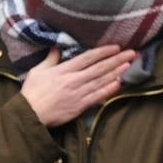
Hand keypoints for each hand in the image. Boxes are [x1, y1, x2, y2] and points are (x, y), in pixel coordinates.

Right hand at [20, 45, 136, 126]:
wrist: (30, 115)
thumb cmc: (32, 93)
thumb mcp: (38, 71)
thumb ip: (50, 59)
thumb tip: (57, 47)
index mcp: (64, 70)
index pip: (88, 58)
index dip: (103, 52)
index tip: (116, 47)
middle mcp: (74, 80)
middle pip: (99, 68)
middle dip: (116, 60)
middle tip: (132, 53)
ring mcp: (78, 93)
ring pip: (101, 81)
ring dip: (116, 72)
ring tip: (129, 65)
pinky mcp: (80, 106)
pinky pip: (98, 96)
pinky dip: (109, 90)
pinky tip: (119, 83)